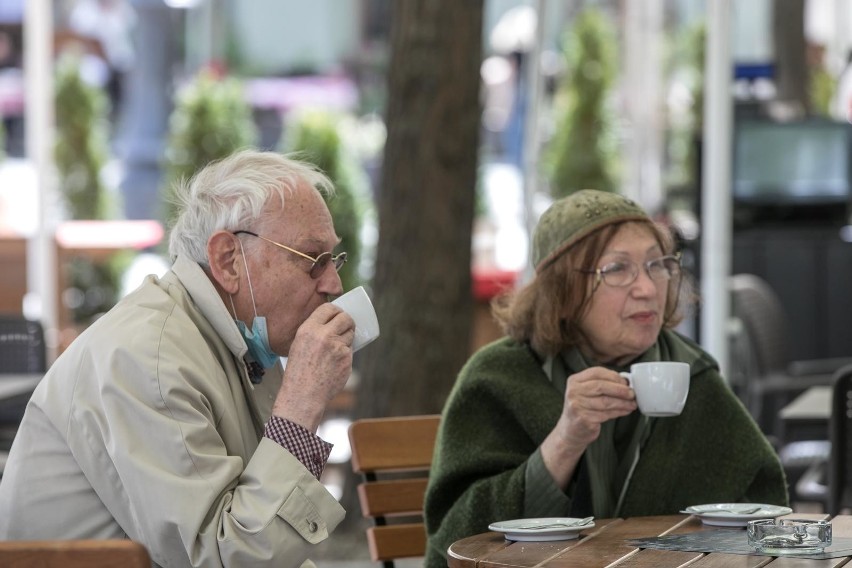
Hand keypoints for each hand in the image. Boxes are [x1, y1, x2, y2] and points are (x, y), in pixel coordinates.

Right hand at [272, 303, 355, 430]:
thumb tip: (330, 321)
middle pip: (345, 318)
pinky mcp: (347, 359)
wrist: (303, 395)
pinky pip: (350, 351)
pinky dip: (346, 355)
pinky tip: (335, 363)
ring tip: (335, 350)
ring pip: (350, 334)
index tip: (338, 314)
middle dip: (348, 321)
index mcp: (309, 330)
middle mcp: (324, 336)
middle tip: (346, 326)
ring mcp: (338, 348)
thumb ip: (313, 331)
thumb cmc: (298, 372)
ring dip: (347, 338)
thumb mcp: (298, 344)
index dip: (336, 311)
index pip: (329, 308)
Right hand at [556, 367, 636, 449]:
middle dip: (620, 390)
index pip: (596, 372)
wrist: (571, 430)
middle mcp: (573, 391)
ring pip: (605, 402)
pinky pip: (606, 414)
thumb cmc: (583, 408)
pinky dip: (618, 412)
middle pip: (601, 386)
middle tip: (632, 393)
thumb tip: (625, 382)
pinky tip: (625, 411)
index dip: (613, 376)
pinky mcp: (583, 419)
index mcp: (574, 380)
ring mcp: (577, 406)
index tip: (625, 382)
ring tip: (632, 404)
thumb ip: (602, 384)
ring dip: (623, 403)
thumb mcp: (586, 392)